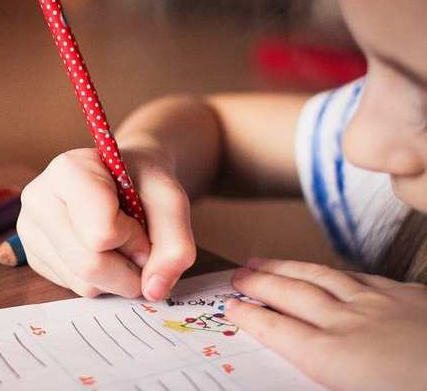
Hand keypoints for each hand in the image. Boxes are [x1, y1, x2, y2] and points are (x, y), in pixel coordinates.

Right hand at [17, 147, 195, 299]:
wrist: (123, 178)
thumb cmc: (143, 182)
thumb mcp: (171, 201)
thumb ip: (175, 244)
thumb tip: (154, 290)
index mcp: (67, 171)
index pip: (101, 233)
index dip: (134, 238)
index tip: (141, 222)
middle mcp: (38, 198)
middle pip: (89, 264)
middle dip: (129, 268)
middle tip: (140, 247)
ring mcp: (30, 229)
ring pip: (83, 283)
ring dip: (117, 277)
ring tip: (120, 245)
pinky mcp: (33, 256)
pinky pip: (73, 288)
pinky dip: (100, 281)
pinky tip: (102, 252)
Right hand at [225, 258, 426, 390]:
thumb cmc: (419, 388)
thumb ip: (328, 378)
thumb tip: (305, 372)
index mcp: (336, 358)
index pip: (277, 330)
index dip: (250, 316)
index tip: (230, 307)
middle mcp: (351, 323)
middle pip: (291, 295)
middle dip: (259, 283)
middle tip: (237, 275)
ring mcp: (382, 305)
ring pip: (322, 277)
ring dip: (288, 268)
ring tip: (265, 261)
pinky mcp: (411, 297)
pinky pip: (361, 277)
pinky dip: (335, 272)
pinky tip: (332, 272)